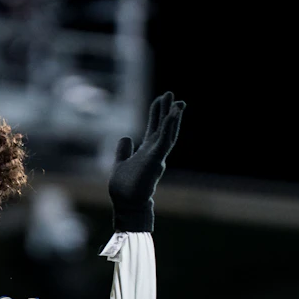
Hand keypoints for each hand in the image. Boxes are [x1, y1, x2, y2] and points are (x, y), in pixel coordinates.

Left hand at [107, 91, 184, 232]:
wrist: (126, 205)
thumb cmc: (125, 189)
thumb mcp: (121, 163)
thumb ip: (124, 150)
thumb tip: (126, 137)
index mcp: (147, 151)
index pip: (155, 127)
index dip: (158, 113)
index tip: (162, 98)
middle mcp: (155, 152)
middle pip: (164, 127)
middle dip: (168, 111)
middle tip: (172, 94)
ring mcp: (157, 156)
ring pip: (168, 133)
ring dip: (173, 118)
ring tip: (178, 102)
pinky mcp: (155, 161)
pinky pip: (165, 141)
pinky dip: (169, 128)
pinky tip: (172, 115)